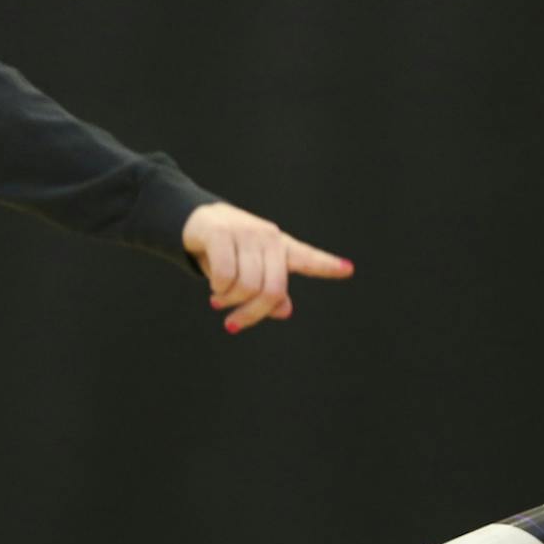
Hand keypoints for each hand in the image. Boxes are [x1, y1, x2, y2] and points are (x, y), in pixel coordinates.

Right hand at [180, 202, 352, 333]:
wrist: (194, 221)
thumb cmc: (228, 252)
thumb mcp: (249, 274)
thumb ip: (268, 292)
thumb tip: (285, 310)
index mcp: (280, 247)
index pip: (307, 257)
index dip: (327, 265)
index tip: (348, 269)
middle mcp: (268, 237)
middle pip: (272, 291)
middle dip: (250, 314)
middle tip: (233, 322)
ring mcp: (246, 233)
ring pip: (246, 286)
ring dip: (228, 302)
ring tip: (219, 301)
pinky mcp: (222, 233)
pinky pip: (226, 276)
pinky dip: (218, 290)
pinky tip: (214, 289)